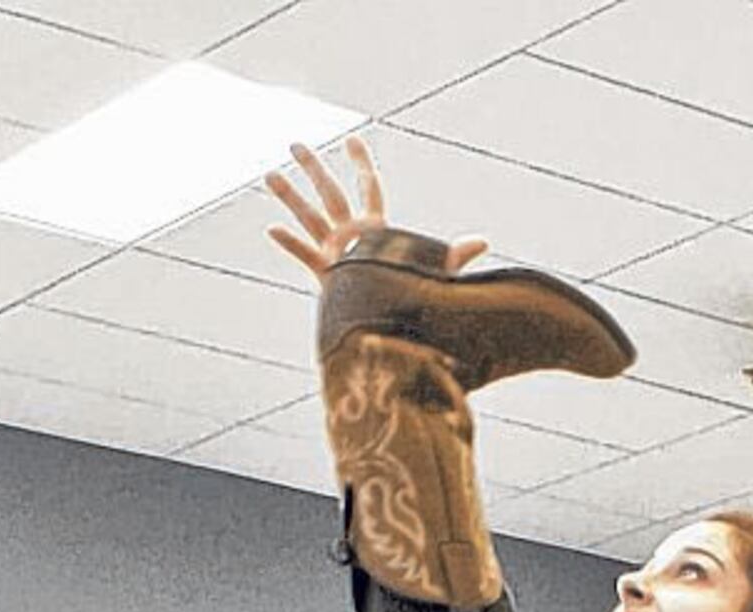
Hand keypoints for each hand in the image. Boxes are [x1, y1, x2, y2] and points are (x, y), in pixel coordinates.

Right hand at [263, 135, 484, 281]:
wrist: (393, 331)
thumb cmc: (417, 300)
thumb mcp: (434, 274)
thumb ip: (454, 256)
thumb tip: (484, 243)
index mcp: (377, 229)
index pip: (368, 188)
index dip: (360, 163)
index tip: (351, 139)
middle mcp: (353, 237)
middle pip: (329, 194)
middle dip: (313, 169)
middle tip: (295, 144)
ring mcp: (337, 256)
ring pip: (308, 219)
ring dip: (289, 198)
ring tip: (269, 174)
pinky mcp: (327, 278)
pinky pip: (304, 256)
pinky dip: (289, 244)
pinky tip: (271, 229)